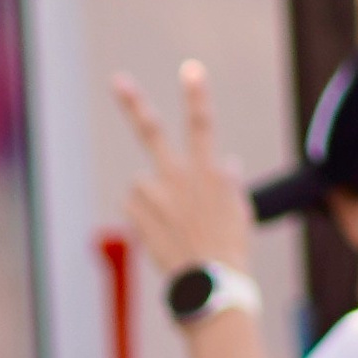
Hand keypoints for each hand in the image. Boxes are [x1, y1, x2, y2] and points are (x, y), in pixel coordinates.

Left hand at [114, 59, 254, 280]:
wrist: (210, 288)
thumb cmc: (230, 254)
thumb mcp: (240, 214)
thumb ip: (229, 185)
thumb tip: (227, 162)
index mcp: (208, 174)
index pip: (203, 125)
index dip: (197, 95)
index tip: (190, 69)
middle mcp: (178, 178)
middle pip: (153, 132)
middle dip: (134, 104)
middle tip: (117, 80)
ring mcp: (154, 197)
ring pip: (142, 184)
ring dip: (152, 199)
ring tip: (172, 228)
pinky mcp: (136, 217)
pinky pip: (133, 209)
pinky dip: (143, 220)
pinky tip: (162, 238)